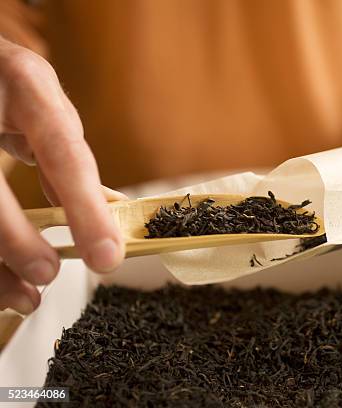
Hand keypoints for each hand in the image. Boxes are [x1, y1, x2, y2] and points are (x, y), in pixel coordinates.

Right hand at [0, 38, 125, 313]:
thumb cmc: (7, 82)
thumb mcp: (41, 100)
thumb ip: (62, 152)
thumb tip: (96, 210)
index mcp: (27, 83)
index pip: (62, 153)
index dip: (85, 209)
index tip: (107, 258)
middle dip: (18, 243)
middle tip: (47, 276)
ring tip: (22, 298)